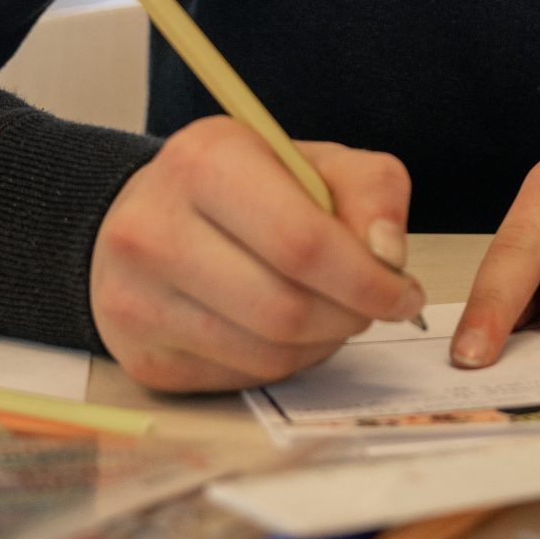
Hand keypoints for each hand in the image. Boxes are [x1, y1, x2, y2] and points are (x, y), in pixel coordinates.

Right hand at [90, 116, 427, 391]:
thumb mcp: (315, 161)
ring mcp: (136, 299)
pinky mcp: (142, 356)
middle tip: (373, 307)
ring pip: (266, 353)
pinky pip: (241, 378)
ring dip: (322, 344)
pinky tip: (288, 331)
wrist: (150, 216)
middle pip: (284, 308)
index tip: (403, 292)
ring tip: (332, 314)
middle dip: (350, 316)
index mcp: (205, 161)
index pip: (301, 242)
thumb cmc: (246, 186)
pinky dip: (285, 362)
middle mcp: (154, 228)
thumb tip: (388, 256)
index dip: (367, 279)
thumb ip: (371, 190)